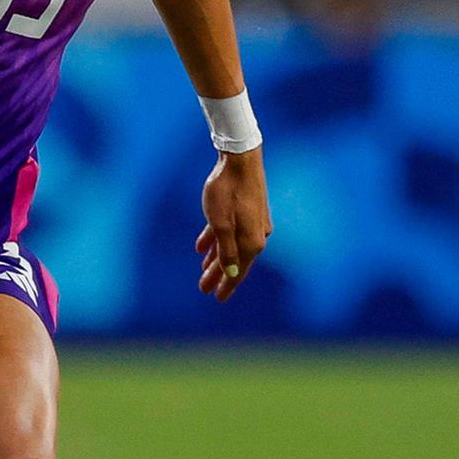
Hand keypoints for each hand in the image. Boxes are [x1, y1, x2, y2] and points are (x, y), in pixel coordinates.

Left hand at [196, 148, 269, 300]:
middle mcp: (256, 235)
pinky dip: (216, 240)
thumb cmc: (228, 192)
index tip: (217, 298)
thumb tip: (232, 273)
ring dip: (216, 258)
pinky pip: (229, 231)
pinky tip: (202, 247)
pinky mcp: (247, 211)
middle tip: (203, 287)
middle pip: (234, 260)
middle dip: (218, 275)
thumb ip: (227, 251)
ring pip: (231, 246)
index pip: (238, 271)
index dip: (227, 286)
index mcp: (251, 242)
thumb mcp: (221, 225)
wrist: (240, 160)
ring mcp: (252, 222)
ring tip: (203, 269)